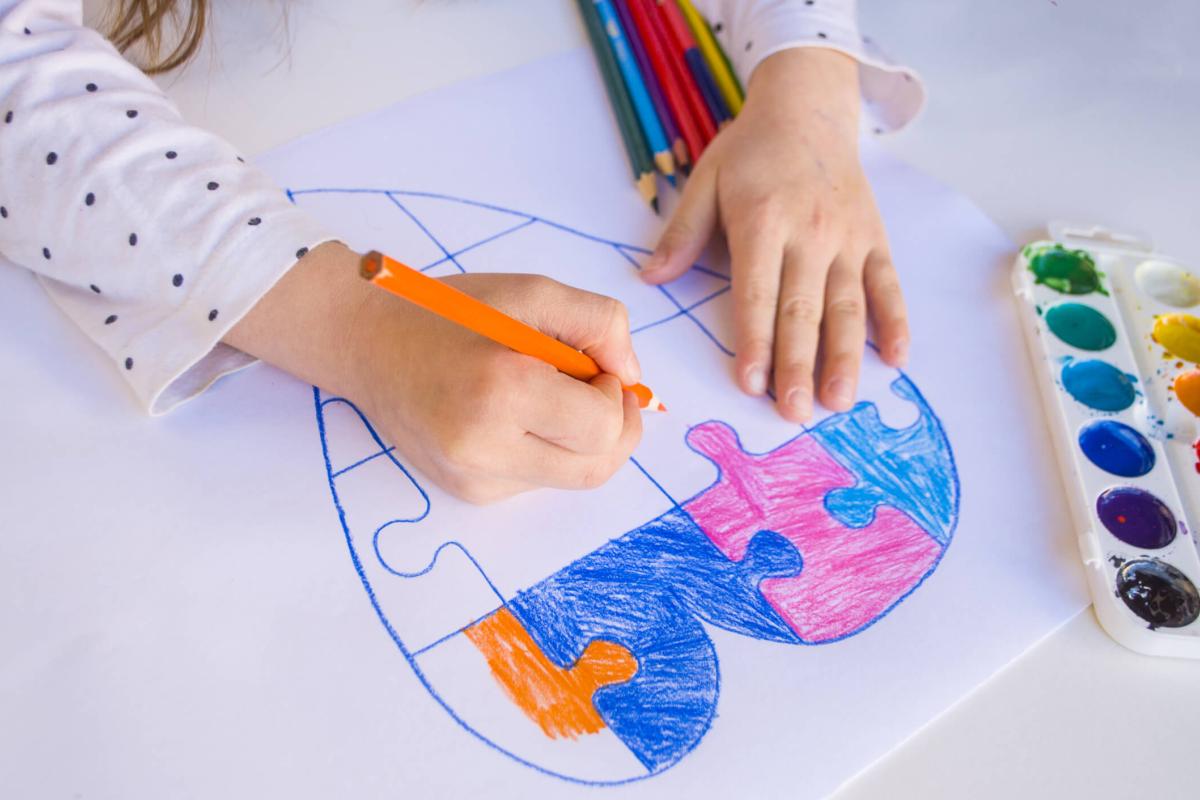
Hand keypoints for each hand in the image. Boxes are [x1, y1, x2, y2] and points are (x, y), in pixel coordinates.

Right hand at [226, 243, 642, 503]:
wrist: (367, 344)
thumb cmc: (450, 311)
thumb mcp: (531, 292)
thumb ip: (599, 323)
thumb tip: (632, 379)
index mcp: (499, 393)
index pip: (601, 427)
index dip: (614, 394)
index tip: (589, 364)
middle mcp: (484, 450)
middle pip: (597, 468)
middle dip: (614, 427)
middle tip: (592, 385)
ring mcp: (474, 480)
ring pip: (572, 478)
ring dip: (581, 438)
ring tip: (545, 393)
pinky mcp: (469, 494)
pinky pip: (539, 480)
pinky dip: (548, 448)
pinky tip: (516, 415)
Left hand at [641, 48, 908, 421]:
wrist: (808, 108)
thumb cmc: (750, 151)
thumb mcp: (706, 180)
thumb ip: (681, 233)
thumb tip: (649, 279)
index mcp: (762, 221)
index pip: (758, 293)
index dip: (755, 341)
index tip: (751, 384)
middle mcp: (809, 233)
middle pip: (804, 310)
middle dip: (799, 365)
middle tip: (796, 412)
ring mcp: (848, 238)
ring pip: (849, 306)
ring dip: (846, 356)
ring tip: (841, 400)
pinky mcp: (875, 238)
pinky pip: (888, 285)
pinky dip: (896, 322)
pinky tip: (896, 360)